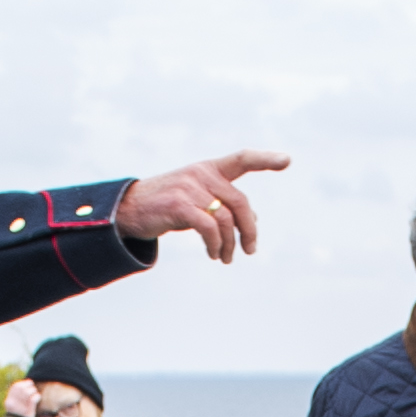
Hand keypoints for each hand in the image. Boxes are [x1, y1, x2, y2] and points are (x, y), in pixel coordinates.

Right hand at [1, 380, 47, 416]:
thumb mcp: (14, 408)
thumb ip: (17, 397)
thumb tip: (27, 383)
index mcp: (8, 401)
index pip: (16, 386)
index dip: (24, 384)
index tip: (29, 385)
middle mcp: (12, 403)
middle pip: (23, 388)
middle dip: (30, 387)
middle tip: (33, 391)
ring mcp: (20, 407)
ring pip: (29, 391)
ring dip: (34, 392)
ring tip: (35, 396)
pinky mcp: (28, 411)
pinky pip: (34, 397)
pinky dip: (37, 397)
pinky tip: (38, 399)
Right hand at [113, 151, 288, 263]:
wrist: (128, 210)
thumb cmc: (167, 206)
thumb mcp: (197, 200)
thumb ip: (224, 204)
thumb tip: (254, 220)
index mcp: (208, 168)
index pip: (242, 159)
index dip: (265, 159)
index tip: (287, 160)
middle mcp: (201, 173)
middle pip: (240, 203)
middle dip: (249, 230)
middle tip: (250, 250)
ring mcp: (190, 187)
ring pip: (226, 220)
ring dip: (230, 244)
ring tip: (226, 257)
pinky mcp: (179, 205)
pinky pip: (210, 228)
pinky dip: (216, 245)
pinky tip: (214, 254)